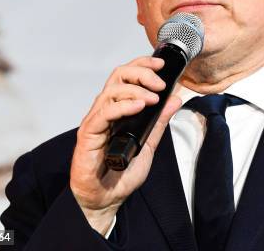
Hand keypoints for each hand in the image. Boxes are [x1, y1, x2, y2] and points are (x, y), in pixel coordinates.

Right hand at [70, 56, 181, 234]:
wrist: (106, 198)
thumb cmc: (122, 172)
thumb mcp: (150, 143)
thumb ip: (160, 121)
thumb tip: (175, 99)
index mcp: (119, 108)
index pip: (128, 76)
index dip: (143, 65)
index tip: (162, 65)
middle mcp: (105, 109)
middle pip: (119, 76)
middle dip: (142, 73)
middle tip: (160, 83)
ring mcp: (96, 120)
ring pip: (111, 90)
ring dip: (136, 90)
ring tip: (154, 98)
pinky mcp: (88, 133)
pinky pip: (104, 112)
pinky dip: (123, 106)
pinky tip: (139, 107)